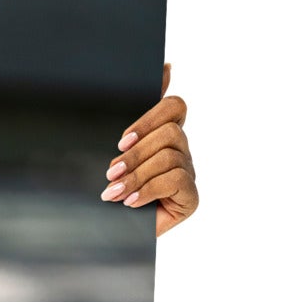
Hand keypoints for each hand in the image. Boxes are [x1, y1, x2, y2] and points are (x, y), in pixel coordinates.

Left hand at [101, 63, 197, 235]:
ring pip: (170, 156)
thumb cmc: (111, 190)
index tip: (121, 141)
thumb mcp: (114, 151)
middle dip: (136, 153)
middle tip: (111, 172)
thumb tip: (167, 66)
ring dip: (137, 175)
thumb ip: (134, 114)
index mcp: (163, 135)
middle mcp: (181, 151)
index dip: (150, 117)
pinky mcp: (191, 197)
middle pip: (171, 132)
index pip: (174, 106)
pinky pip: (176, 180)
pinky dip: (148, 190)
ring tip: (114, 193)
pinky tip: (131, 202)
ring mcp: (188, 174)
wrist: (109, 235)